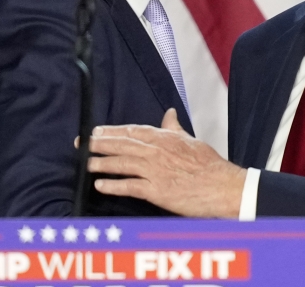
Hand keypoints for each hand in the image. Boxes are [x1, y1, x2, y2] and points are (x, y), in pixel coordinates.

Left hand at [87, 109, 246, 217]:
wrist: (223, 187)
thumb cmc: (209, 166)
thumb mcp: (191, 141)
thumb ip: (174, 128)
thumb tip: (169, 113)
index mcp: (165, 138)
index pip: (132, 131)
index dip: (112, 131)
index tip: (96, 130)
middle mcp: (157, 152)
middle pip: (122, 145)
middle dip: (99, 143)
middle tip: (81, 143)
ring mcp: (155, 171)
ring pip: (122, 164)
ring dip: (101, 163)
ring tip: (86, 163)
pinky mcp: (156, 191)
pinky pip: (130, 187)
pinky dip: (113, 185)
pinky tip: (101, 185)